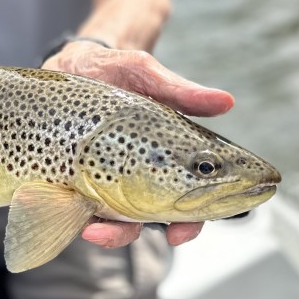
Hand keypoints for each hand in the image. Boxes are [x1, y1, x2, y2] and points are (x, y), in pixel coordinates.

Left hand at [43, 41, 234, 248]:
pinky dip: (79, 217)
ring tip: (95, 230)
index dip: (192, 221)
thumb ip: (178, 92)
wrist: (71, 61)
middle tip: (127, 236)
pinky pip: (80, 208)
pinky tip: (73, 216)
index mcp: (167, 156)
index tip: (183, 229)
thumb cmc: (115, 69)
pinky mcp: (74, 177)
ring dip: (110, 233)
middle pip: (151, 219)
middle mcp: (139, 174)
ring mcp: (104, 178)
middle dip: (141, 234)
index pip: (190, 200)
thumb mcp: (144, 73)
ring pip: (115, 221)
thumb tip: (226, 102)